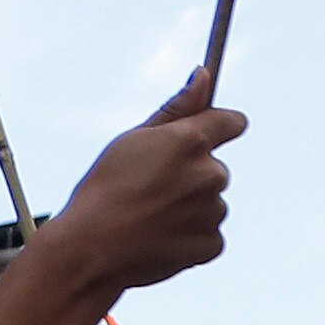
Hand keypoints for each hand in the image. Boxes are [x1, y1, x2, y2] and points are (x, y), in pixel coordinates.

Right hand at [45, 76, 242, 293]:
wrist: (92, 248)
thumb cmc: (105, 188)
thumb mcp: (134, 138)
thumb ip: (177, 108)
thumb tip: (203, 76)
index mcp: (191, 141)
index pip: (231, 122)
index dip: (219, 125)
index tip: (204, 134)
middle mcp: (210, 174)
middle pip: (214, 166)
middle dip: (191, 172)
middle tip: (150, 185)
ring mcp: (214, 211)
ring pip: (210, 201)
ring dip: (189, 205)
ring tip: (148, 214)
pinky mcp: (212, 244)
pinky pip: (208, 232)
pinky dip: (189, 234)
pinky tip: (158, 235)